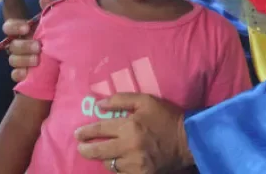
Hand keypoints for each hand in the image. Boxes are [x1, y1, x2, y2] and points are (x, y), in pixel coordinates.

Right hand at [4, 0, 56, 80]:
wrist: (76, 58)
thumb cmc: (63, 37)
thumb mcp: (60, 22)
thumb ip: (51, 10)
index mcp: (25, 32)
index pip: (9, 27)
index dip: (14, 26)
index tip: (27, 27)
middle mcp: (21, 46)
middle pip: (12, 45)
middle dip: (24, 46)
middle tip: (38, 47)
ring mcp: (22, 61)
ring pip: (13, 60)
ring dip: (23, 60)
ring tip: (38, 60)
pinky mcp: (25, 75)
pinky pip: (15, 75)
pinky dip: (20, 74)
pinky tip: (28, 74)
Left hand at [74, 93, 193, 173]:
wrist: (188, 139)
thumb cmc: (166, 117)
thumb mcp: (146, 101)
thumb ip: (121, 99)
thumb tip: (99, 104)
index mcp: (129, 126)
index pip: (100, 130)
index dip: (86, 132)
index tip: (77, 134)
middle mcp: (129, 147)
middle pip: (99, 152)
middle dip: (85, 150)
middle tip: (80, 148)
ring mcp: (135, 164)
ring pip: (109, 165)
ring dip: (103, 159)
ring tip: (101, 154)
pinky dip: (117, 169)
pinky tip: (117, 163)